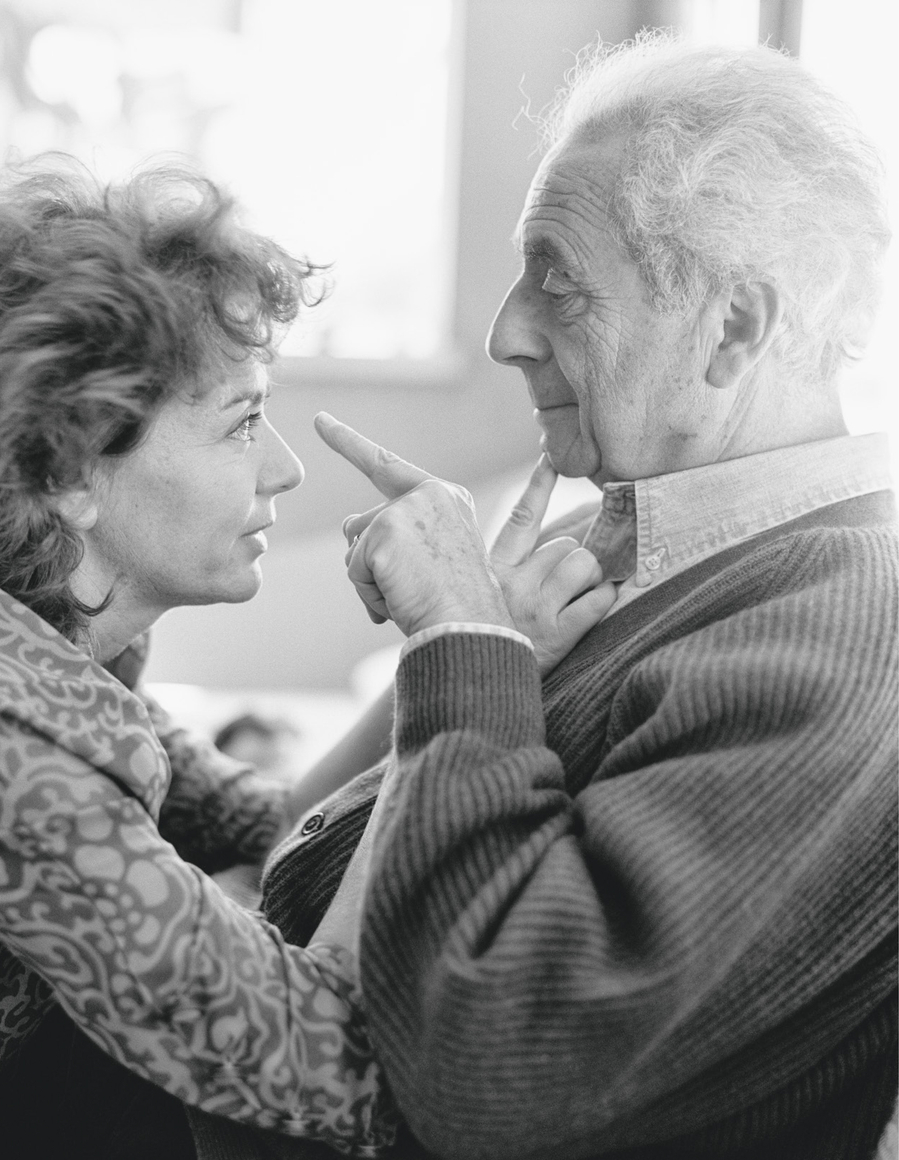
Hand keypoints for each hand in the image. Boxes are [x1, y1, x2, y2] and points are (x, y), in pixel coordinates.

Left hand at [315, 413, 515, 637]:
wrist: (470, 628)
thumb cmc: (454, 605)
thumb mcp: (428, 560)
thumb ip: (391, 535)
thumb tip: (347, 526)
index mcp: (446, 497)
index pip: (387, 466)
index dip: (349, 443)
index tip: (320, 421)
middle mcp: (429, 494)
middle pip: (365, 523)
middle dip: (369, 561)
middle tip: (411, 587)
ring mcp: (406, 509)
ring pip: (357, 546)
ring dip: (372, 579)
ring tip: (410, 594)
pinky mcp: (386, 531)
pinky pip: (354, 568)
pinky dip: (369, 591)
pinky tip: (399, 598)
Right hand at [490, 456, 616, 675]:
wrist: (474, 685)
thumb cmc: (482, 641)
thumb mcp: (476, 599)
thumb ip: (500, 572)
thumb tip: (540, 548)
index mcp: (492, 571)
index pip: (521, 519)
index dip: (539, 485)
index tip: (551, 457)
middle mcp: (512, 583)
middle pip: (565, 546)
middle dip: (573, 564)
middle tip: (562, 589)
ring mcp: (535, 607)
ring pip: (584, 564)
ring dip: (588, 581)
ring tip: (570, 602)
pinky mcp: (557, 634)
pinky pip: (598, 600)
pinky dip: (602, 601)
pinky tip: (590, 611)